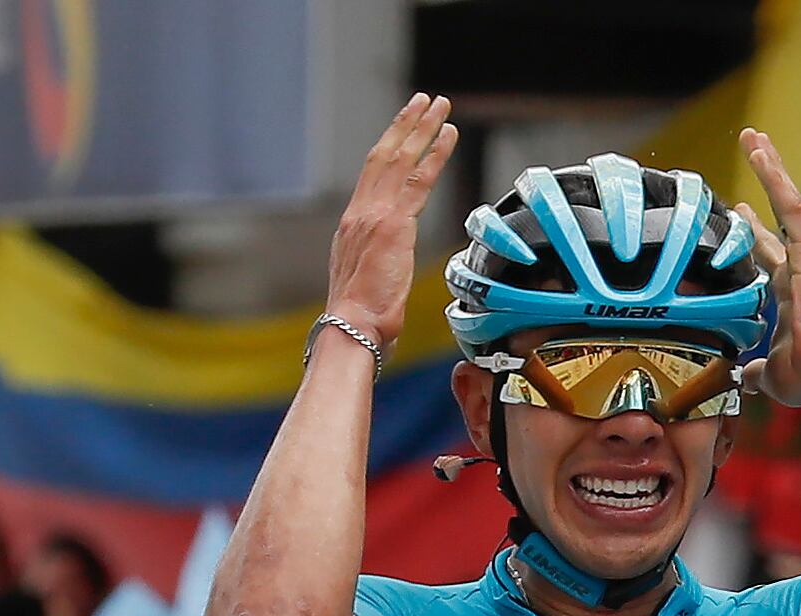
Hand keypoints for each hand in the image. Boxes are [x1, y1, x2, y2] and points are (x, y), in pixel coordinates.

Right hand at [325, 92, 457, 346]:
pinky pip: (418, 179)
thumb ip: (380, 264)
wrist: (352, 329)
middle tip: (423, 100)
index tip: (403, 129)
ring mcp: (375, 216)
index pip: (372, 176)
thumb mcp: (368, 282)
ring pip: (400, 159)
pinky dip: (434, 153)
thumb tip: (390, 270)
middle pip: (383, 156)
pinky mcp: (394, 225)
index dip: (389, 147)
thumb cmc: (362, 319)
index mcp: (353, 226)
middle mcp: (360, 213)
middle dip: (405, 125)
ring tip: (438, 105)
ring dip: (421, 128)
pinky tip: (448, 135)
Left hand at [735, 128, 800, 406]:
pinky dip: (773, 175)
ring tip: (752, 137)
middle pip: (777, 218)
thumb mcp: (769, 374)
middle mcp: (799, 269)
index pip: (769, 255)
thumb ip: (753, 371)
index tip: (739, 214)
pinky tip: (759, 150)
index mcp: (791, 295)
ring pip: (785, 200)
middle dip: (763, 187)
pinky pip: (789, 203)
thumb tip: (743, 379)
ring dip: (768, 167)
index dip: (753, 234)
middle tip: (752, 156)